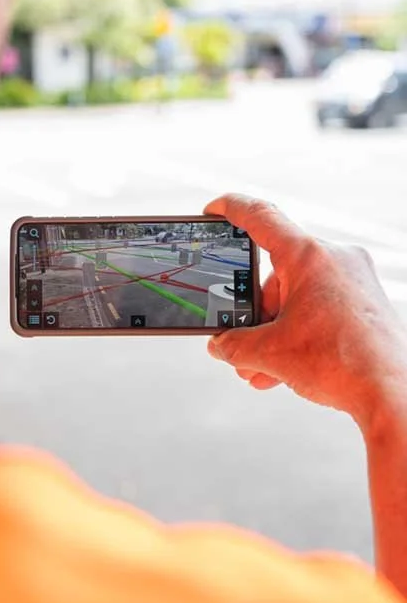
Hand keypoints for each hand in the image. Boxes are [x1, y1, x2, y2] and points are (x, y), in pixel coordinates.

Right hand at [205, 194, 406, 430]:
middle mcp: (334, 259)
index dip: (231, 209)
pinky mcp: (364, 301)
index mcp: (309, 256)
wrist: (395, 393)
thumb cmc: (344, 364)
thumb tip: (222, 346)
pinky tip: (285, 369)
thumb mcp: (271, 354)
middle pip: (275, 274)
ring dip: (274, 332)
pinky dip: (297, 333)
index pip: (261, 217)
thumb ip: (235, 345)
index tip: (213, 211)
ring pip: (297, 296)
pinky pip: (319, 307)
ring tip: (262, 368)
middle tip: (239, 344)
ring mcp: (353, 279)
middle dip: (253, 315)